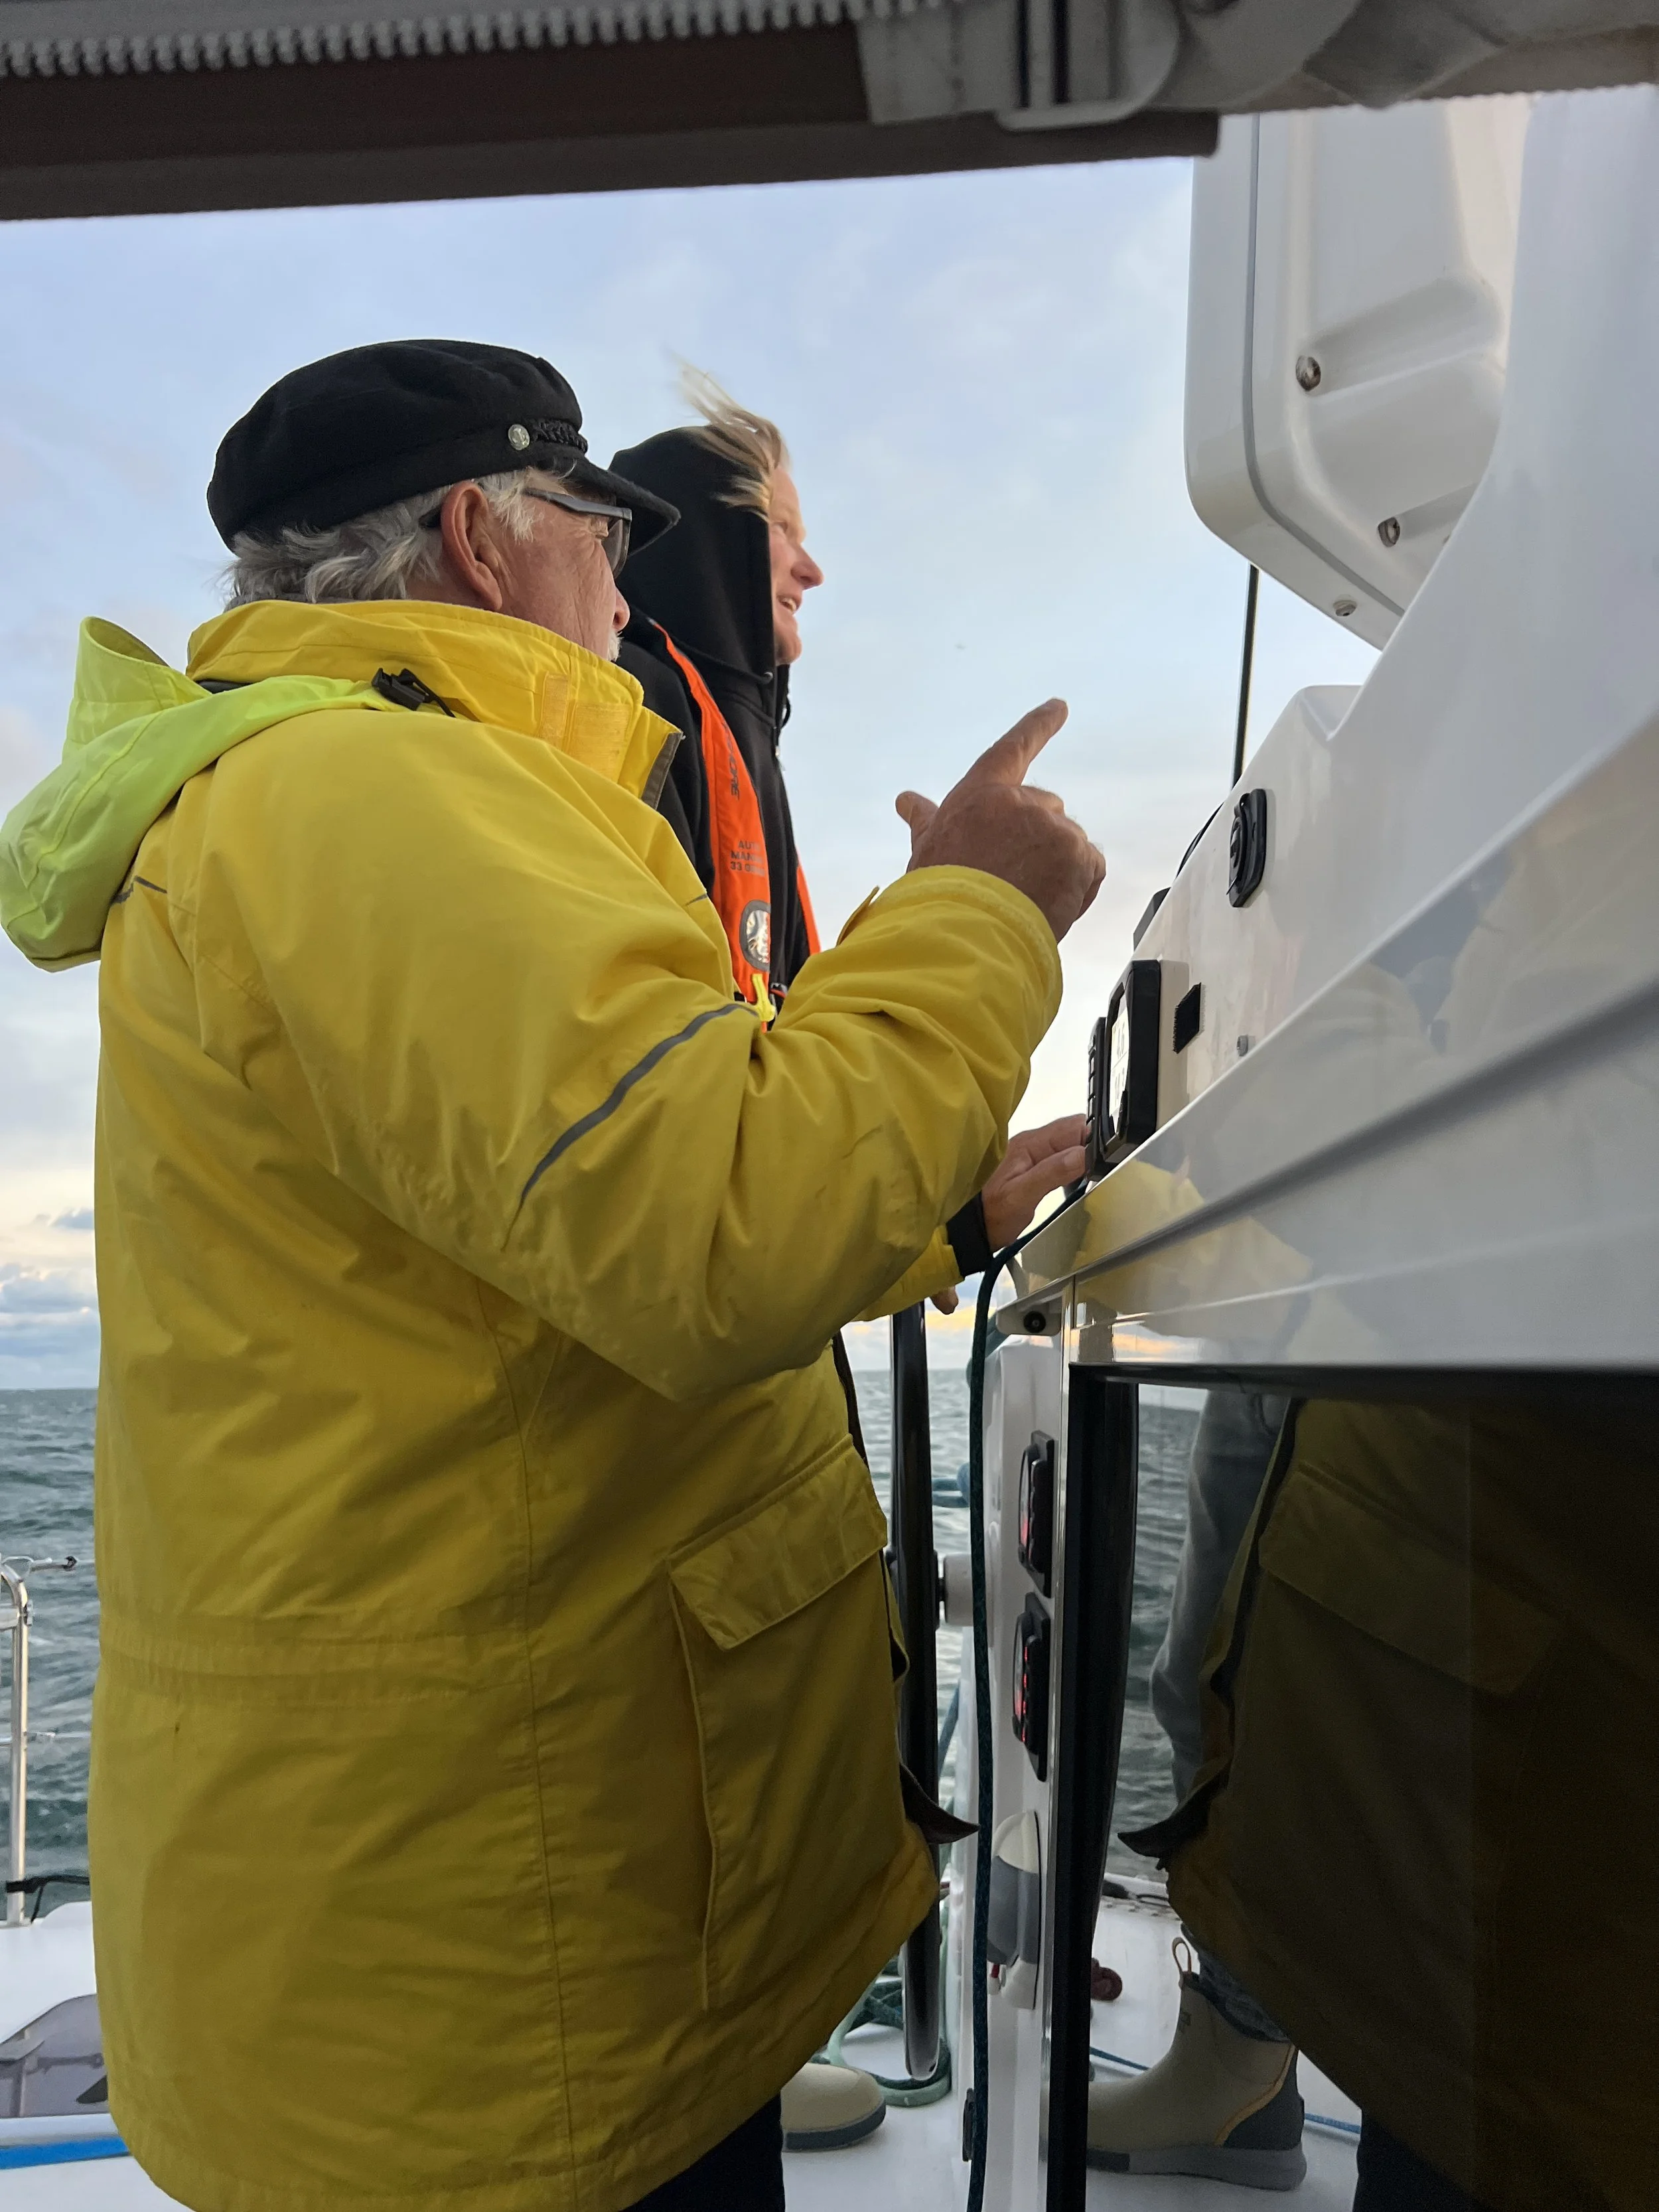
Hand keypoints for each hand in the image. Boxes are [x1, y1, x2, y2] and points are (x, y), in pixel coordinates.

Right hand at [895, 701, 1104, 940]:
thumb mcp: (928, 849)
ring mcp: (1054, 829)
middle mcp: (1022, 802)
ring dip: (1055, 869)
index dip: (1038, 725)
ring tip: (1024, 900)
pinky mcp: (1079, 856)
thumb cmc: (940, 893)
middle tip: (1011, 878)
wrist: (966, 932)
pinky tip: (1051, 906)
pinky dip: (1078, 887)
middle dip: (1036, 840)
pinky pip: (1090, 868)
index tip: (1060, 706)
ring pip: (1067, 843)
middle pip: (1045, 810)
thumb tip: (907, 800)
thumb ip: (926, 820)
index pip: (1014, 749)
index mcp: (982, 793)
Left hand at [929, 1114, 1090, 1310]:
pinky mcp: (1034, 1166)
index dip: (1094, 1139)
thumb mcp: (1021, 1196)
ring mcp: (1033, 1153)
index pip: (1074, 1126)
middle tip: (1100, 1171)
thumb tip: (1082, 1154)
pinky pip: (1061, 1155)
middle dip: (1092, 1146)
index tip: (1103, 1160)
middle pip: (1075, 1131)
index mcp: (1031, 1144)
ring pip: (1070, 1143)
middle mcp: (1033, 1142)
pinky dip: (1074, 1164)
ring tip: (1091, 1177)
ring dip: (1084, 1155)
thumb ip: (1051, 1173)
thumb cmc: (992, 1215)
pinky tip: (1077, 1181)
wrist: (969, 1229)